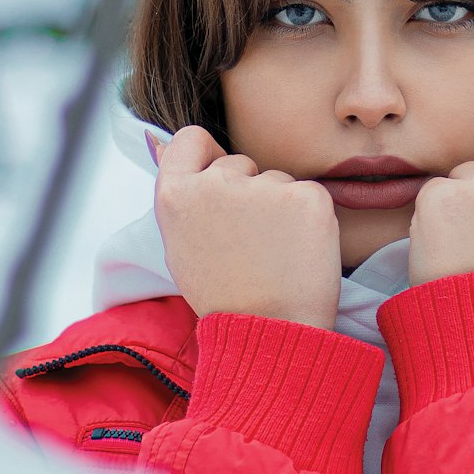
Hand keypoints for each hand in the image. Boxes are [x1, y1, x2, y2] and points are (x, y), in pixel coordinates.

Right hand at [150, 126, 342, 331]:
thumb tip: (164, 144)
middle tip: (250, 245)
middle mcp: (217, 182)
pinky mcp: (308, 196)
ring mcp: (264, 186)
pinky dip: (309, 219)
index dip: (207, 157)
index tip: (219, 183)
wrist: (271, 334)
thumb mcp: (182, 246)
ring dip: (279, 207)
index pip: (191, 139)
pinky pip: (308, 195)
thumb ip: (182, 197)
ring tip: (273, 255)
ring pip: (276, 180)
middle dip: (247, 193)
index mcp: (176, 195)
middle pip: (239, 163)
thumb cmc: (225, 297)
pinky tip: (299, 251)